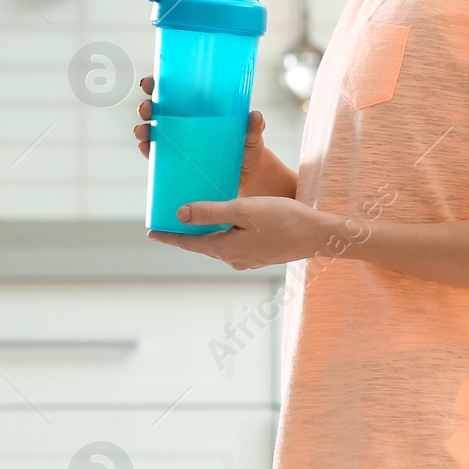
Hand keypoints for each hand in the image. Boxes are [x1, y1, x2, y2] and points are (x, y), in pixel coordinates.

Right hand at [134, 76, 286, 197]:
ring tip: (142, 130)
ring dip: (142, 128)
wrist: (248, 176)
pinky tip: (144, 147)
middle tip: (146, 108)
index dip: (158, 84)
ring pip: (152, 130)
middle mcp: (184, 121)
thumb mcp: (251, 136)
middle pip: (157, 109)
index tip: (151, 82)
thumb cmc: (248, 148)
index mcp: (199, 108)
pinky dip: (146, 149)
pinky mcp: (176, 161)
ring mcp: (178, 142)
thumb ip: (253, 128)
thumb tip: (255, 117)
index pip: (174, 91)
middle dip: (146, 106)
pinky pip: (155, 154)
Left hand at [148, 195, 342, 269]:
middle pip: (202, 243)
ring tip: (194, 217)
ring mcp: (247, 259)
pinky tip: (226, 221)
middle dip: (186, 232)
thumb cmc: (284, 218)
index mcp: (226, 249)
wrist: (318, 235)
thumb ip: (211, 211)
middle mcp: (233, 258)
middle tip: (169, 220)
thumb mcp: (244, 209)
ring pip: (218, 243)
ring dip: (205, 231)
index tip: (150, 233)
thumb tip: (180, 214)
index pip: (188, 243)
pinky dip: (223, 232)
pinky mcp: (259, 254)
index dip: (169, 236)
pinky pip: (233, 243)